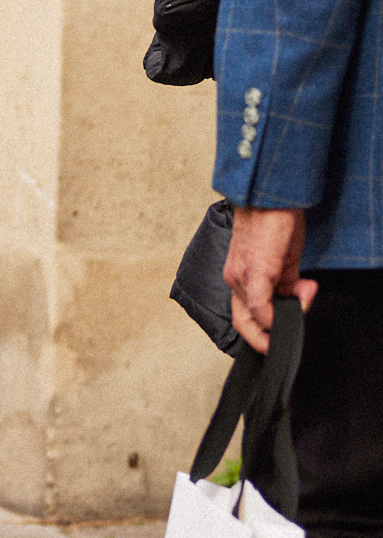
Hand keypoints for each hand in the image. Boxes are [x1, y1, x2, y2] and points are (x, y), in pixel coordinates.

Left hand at [223, 205, 316, 354]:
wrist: (270, 194)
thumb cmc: (274, 219)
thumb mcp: (283, 256)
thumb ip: (287, 281)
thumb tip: (297, 298)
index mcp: (239, 274)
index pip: (246, 311)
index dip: (264, 327)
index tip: (285, 328)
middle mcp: (234, 278)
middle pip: (242, 322)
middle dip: (262, 340)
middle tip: (281, 343)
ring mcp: (241, 276)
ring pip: (253, 317)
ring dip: (280, 321)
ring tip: (303, 304)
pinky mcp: (254, 272)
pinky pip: (261, 307)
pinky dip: (276, 316)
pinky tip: (296, 306)